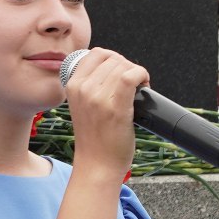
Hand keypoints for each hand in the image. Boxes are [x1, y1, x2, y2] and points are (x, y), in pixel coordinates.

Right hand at [61, 47, 146, 177]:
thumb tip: (114, 67)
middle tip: (133, 84)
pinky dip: (142, 76)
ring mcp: (98, 98)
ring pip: (123, 66)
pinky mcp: (116, 108)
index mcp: (73, 86)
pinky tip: (145, 86)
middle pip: (113, 59)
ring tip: (139, 89)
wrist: (97, 165)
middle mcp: (83, 89)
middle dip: (128, 67)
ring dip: (137, 73)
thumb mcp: (82, 106)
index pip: (97, 53)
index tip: (122, 71)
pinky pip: (131, 77)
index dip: (115, 58)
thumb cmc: (94, 138)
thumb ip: (91, 86)